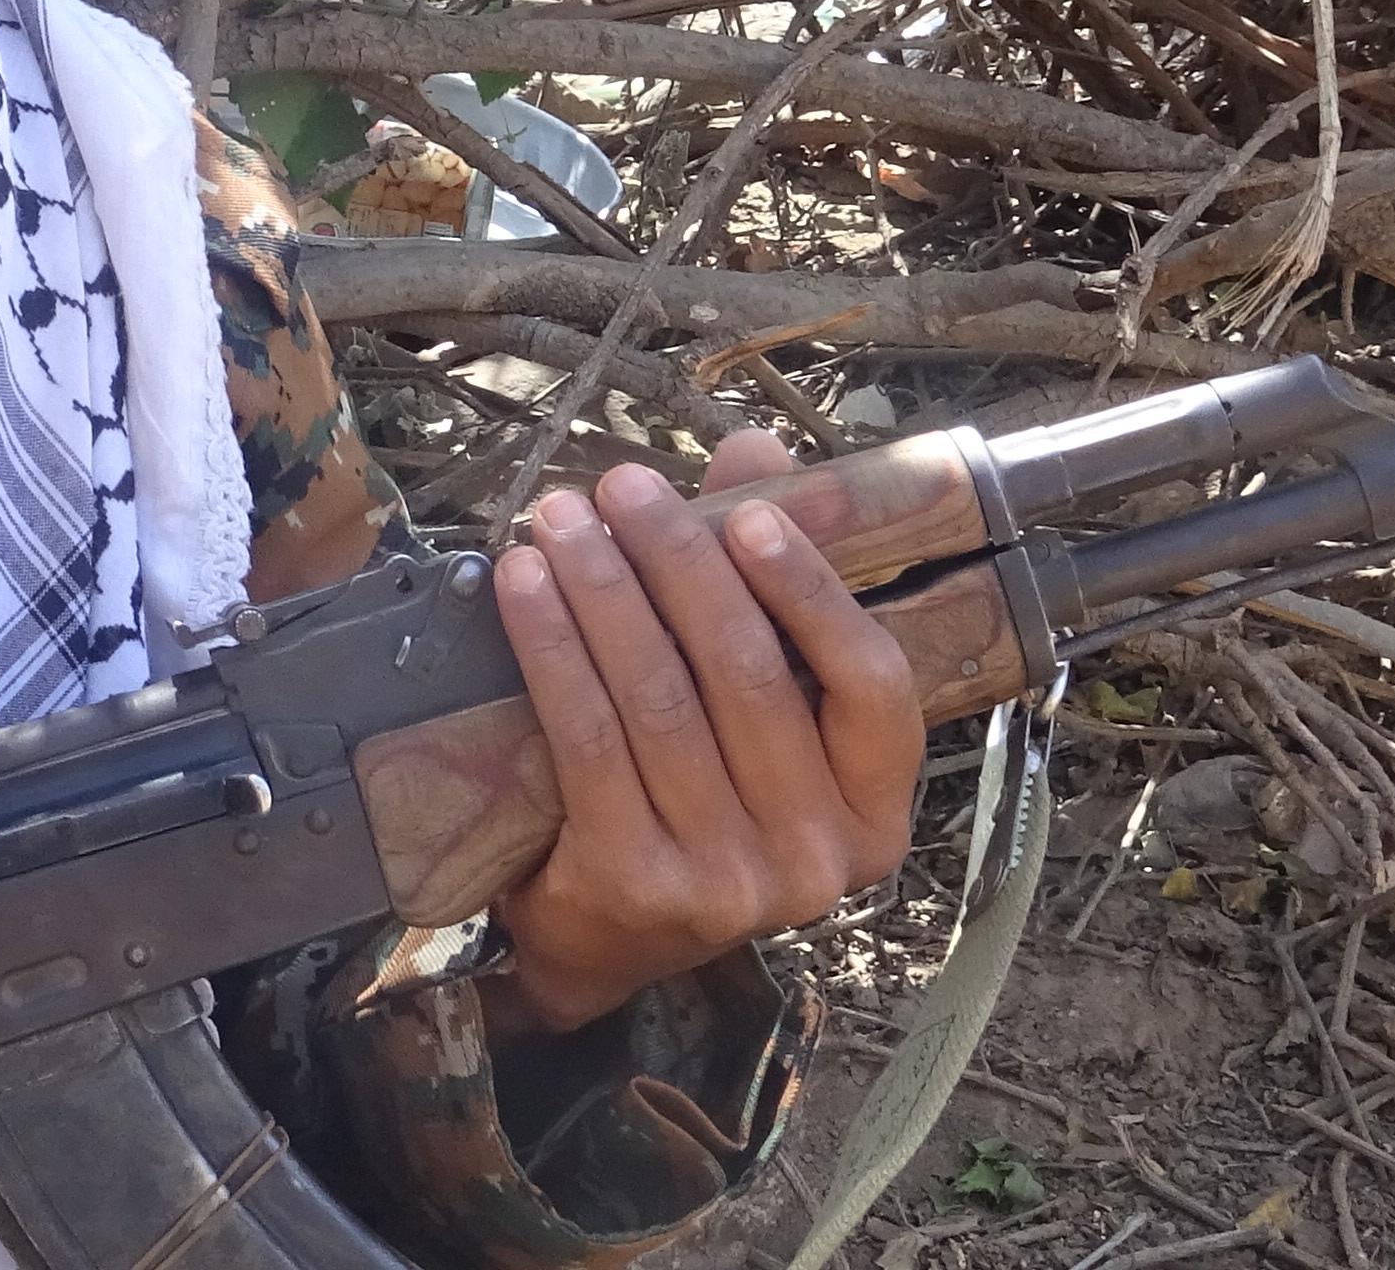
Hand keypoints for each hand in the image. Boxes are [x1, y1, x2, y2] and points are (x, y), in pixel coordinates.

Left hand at [484, 431, 921, 1031]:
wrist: (603, 942)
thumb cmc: (696, 801)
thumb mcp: (754, 711)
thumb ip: (766, 585)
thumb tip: (757, 452)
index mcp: (874, 811)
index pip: (873, 686)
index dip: (812, 591)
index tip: (749, 513)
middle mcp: (817, 856)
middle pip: (748, 675)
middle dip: (676, 561)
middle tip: (623, 486)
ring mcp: (728, 880)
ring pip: (659, 698)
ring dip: (601, 589)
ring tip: (560, 517)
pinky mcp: (634, 882)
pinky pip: (587, 736)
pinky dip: (551, 646)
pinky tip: (520, 586)